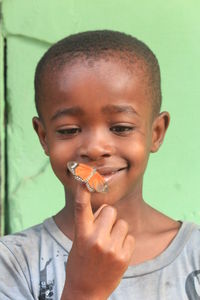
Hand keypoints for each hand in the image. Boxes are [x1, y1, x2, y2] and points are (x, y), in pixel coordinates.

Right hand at [61, 185, 134, 299]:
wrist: (86, 292)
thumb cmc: (80, 263)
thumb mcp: (79, 241)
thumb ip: (91, 224)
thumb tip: (107, 209)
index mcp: (81, 234)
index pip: (82, 208)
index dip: (83, 191)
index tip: (85, 178)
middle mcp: (96, 239)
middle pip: (110, 210)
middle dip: (108, 216)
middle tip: (103, 229)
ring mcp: (111, 249)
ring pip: (122, 223)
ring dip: (117, 230)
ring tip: (109, 244)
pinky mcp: (123, 257)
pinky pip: (129, 237)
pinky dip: (124, 242)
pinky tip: (116, 253)